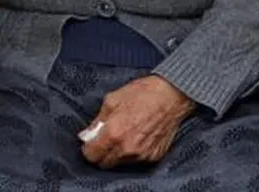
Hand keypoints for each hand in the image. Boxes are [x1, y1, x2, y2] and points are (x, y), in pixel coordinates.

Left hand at [80, 75, 195, 168]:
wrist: (171, 95)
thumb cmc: (142, 93)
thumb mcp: (111, 100)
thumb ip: (97, 122)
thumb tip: (86, 135)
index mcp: (113, 134)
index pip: (92, 156)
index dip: (88, 149)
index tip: (89, 143)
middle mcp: (127, 148)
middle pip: (105, 164)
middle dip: (101, 154)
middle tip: (103, 140)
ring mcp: (142, 155)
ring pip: (121, 163)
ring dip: (117, 154)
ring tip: (121, 135)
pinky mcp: (154, 156)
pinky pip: (136, 160)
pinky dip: (132, 153)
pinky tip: (135, 137)